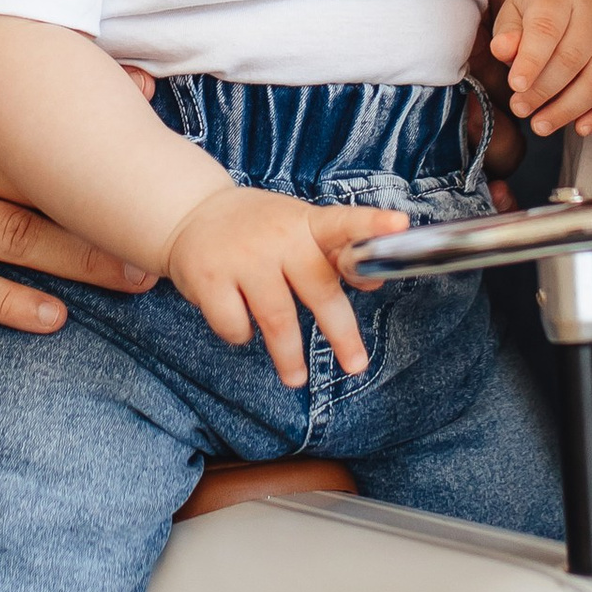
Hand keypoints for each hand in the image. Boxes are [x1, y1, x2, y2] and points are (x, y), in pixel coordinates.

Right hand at [0, 68, 151, 332]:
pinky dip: (7, 301)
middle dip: (109, 201)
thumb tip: (16, 92)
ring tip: (135, 278)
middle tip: (170, 223)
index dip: (95, 119)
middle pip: (42, 176)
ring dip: (80, 257)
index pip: (34, 110)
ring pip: (14, 231)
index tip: (157, 125)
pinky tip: (52, 318)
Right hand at [163, 182, 408, 389]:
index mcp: (306, 222)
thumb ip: (335, 254)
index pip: (344, 222)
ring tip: (296, 378)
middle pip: (318, 289)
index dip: (371, 225)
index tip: (400, 226)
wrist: (190, 213)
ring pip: (277, 319)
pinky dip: (242, 334)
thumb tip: (373, 282)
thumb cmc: (258, 227)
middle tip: (356, 365)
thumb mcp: (298, 229)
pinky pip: (236, 326)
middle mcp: (277, 236)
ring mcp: (242, 257)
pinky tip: (242, 324)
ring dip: (289, 356)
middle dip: (340, 332)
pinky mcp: (209, 278)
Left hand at [490, 0, 591, 136]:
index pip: (546, 30)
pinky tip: (580, 128)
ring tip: (540, 125)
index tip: (515, 86)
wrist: (570, 2)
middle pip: (572, 58)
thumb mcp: (513, 15)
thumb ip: (507, 33)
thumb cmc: (536, 13)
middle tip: (520, 109)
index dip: (531, 61)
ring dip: (568, 108)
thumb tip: (503, 49)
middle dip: (544, 90)